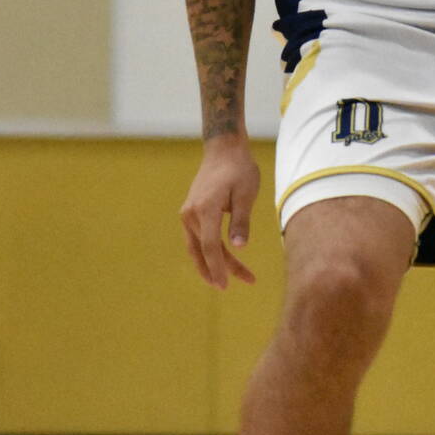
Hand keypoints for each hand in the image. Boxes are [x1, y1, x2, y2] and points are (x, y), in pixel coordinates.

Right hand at [179, 135, 258, 289]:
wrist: (223, 149)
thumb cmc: (239, 169)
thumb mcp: (246, 193)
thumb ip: (241, 221)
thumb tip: (239, 248)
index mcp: (205, 209)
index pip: (211, 247)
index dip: (219, 268)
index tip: (226, 286)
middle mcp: (191, 214)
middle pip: (204, 250)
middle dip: (220, 269)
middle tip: (241, 282)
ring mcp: (188, 213)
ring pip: (198, 247)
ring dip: (213, 264)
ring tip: (229, 279)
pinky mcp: (191, 212)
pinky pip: (197, 238)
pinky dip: (208, 252)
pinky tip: (220, 262)